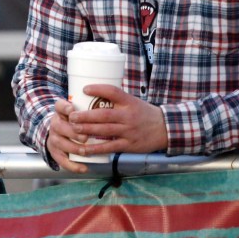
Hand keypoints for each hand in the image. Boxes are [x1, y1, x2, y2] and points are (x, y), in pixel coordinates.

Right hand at [45, 98, 88, 172]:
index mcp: (61, 111)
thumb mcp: (80, 111)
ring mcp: (54, 137)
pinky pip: (62, 160)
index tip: (72, 110)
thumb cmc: (77, 121)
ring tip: (85, 151)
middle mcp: (55, 123)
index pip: (59, 106)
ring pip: (59, 143)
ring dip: (73, 148)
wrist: (61, 132)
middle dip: (72, 132)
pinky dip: (73, 165)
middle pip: (59, 125)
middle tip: (85, 137)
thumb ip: (92, 108)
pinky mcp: (55, 151)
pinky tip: (84, 168)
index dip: (65, 108)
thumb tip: (114, 104)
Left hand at [46, 87, 168, 172]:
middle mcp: (128, 116)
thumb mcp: (133, 101)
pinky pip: (110, 147)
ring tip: (74, 129)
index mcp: (129, 102)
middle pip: (104, 115)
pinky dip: (96, 149)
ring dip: (87, 130)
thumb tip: (91, 93)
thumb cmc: (144, 113)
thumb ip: (115, 100)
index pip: (113, 92)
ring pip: (105, 131)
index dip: (98, 89)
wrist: (166, 129)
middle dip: (86, 116)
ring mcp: (129, 131)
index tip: (84, 89)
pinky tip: (84, 149)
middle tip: (72, 116)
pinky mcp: (129, 145)